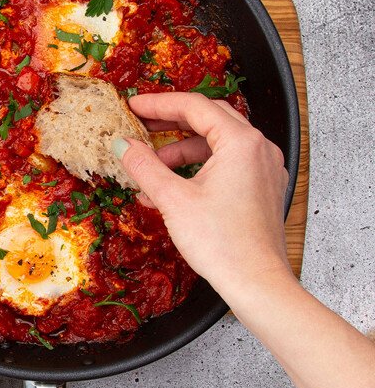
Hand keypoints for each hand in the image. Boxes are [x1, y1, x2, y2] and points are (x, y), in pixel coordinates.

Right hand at [113, 92, 290, 286]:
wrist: (256, 283)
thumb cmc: (223, 243)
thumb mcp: (173, 199)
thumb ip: (144, 166)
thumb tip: (123, 145)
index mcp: (241, 142)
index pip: (195, 106)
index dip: (158, 104)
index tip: (132, 106)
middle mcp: (258, 149)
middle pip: (209, 119)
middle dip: (171, 121)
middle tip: (140, 124)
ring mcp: (263, 168)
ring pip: (216, 144)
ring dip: (181, 150)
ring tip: (150, 167)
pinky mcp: (261, 188)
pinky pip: (226, 164)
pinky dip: (197, 168)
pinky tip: (171, 187)